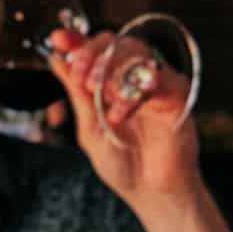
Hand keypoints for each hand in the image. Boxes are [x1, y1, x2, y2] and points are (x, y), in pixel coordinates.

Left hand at [47, 29, 199, 202]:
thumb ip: (76, 94)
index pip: (94, 50)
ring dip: (113, 69)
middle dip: (93, 54)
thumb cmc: (122, 163)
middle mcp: (133, 77)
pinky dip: (135, 93)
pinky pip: (160, 78)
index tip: (59, 39)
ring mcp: (156, 83)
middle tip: (82, 75)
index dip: (76, 41)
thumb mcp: (89, 128)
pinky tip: (120, 113)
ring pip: (138, 53)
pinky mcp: (176, 95)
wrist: (149, 192)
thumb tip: (56, 60)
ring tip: (100, 93)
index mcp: (109, 82)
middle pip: (116, 43)